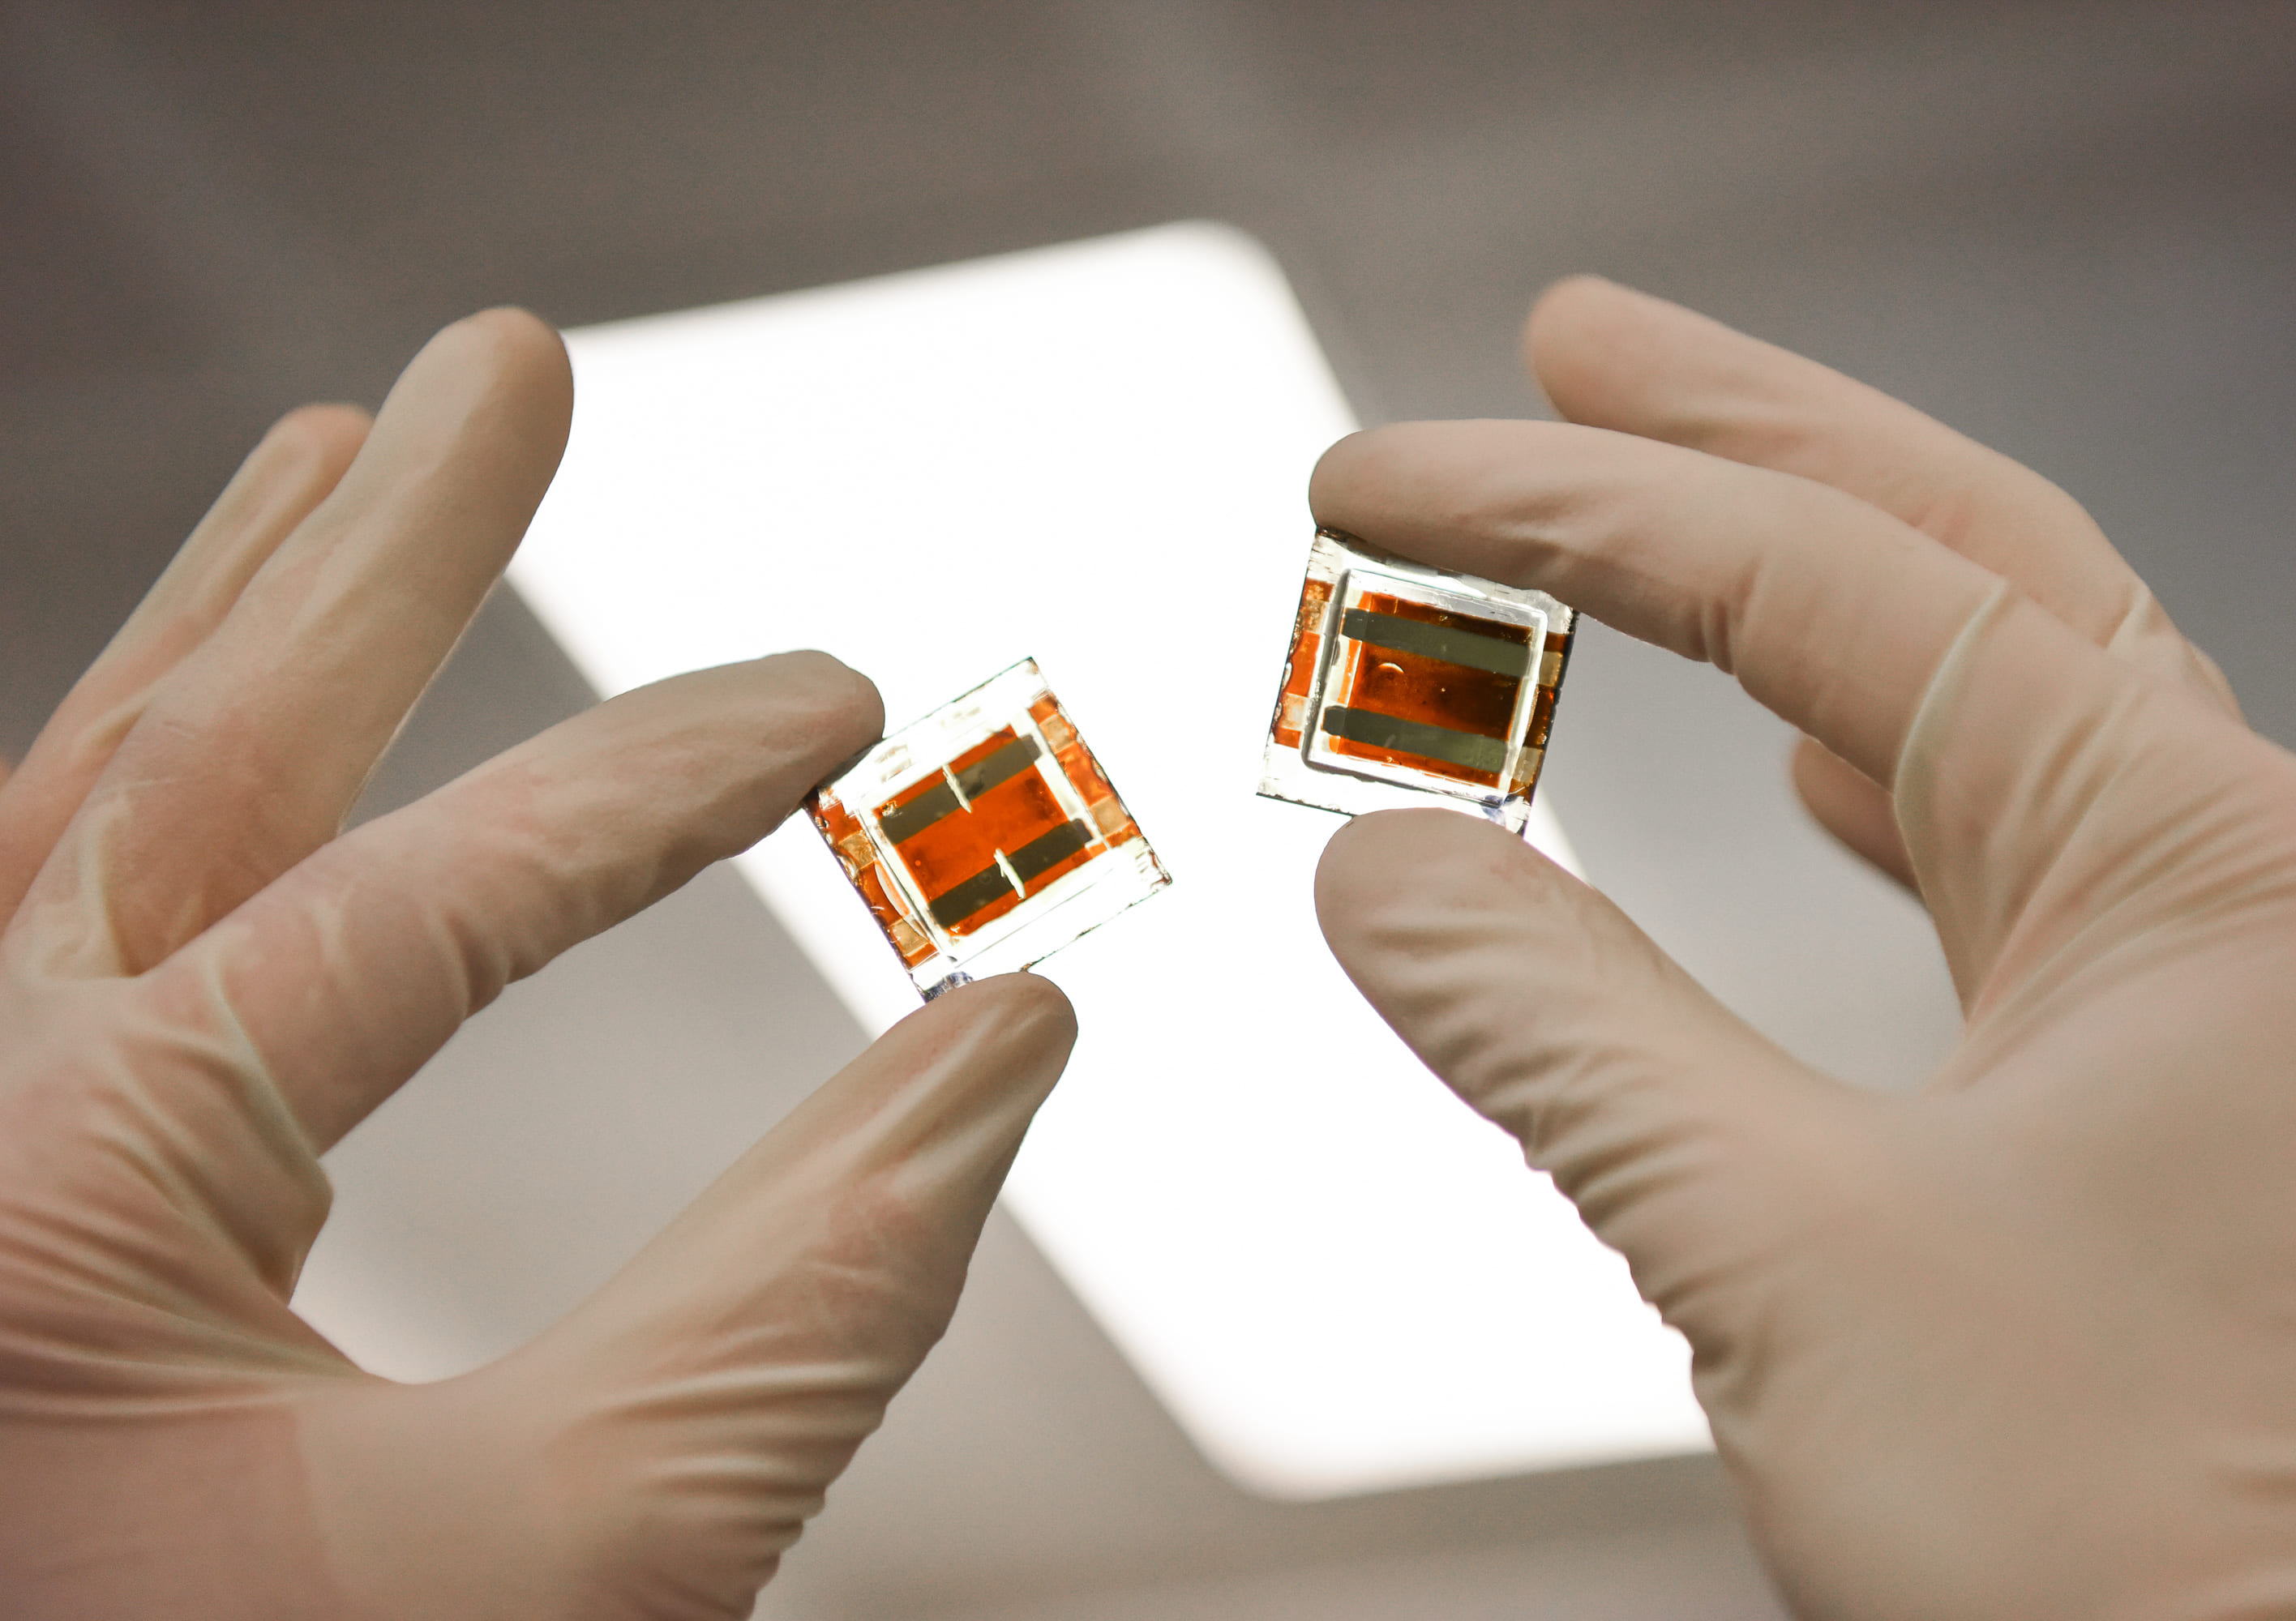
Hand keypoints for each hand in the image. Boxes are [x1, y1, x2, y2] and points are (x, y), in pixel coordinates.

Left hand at [0, 311, 1074, 1619]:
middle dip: (373, 549)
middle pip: (178, 756)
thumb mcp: (572, 1575)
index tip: (846, 709)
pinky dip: (156, 784)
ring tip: (343, 455)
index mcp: (46, 1202)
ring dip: (228, 618)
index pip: (403, 907)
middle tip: (504, 366)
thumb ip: (808, 1294)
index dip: (654, 781)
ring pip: (78, 815)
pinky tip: (218, 714)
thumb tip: (1000, 1040)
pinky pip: (51, 929)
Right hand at [1310, 277, 2295, 1617]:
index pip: (1819, 588)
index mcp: (2174, 855)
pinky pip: (1988, 857)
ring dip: (1793, 585)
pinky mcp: (2149, 1089)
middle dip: (1734, 437)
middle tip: (1561, 350)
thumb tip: (1386, 873)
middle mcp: (2210, 875)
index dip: (1565, 515)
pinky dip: (1861, 777)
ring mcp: (2196, 977)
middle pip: (1948, 556)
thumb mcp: (1790, 1253)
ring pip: (1969, 694)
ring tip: (1644, 499)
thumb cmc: (2158, 1553)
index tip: (1376, 485)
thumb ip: (1566, 1029)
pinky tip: (1795, 777)